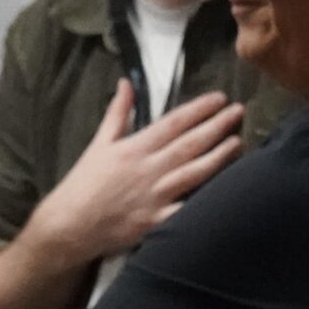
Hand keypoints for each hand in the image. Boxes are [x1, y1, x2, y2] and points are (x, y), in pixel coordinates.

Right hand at [28, 83, 242, 270]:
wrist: (69, 225)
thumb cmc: (83, 184)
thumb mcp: (99, 143)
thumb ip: (117, 113)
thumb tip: (126, 83)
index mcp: (135, 148)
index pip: (174, 122)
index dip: (199, 109)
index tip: (219, 98)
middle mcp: (149, 169)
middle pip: (190, 143)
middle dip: (217, 126)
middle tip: (239, 111)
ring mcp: (156, 196)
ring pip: (195, 172)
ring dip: (219, 156)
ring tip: (239, 141)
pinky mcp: (158, 222)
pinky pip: (188, 209)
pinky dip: (207, 199)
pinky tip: (227, 189)